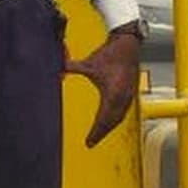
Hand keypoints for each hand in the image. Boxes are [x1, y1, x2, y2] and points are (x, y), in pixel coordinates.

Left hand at [65, 32, 140, 147]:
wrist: (127, 44)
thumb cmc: (110, 53)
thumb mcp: (89, 63)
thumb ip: (71, 67)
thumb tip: (56, 69)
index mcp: (112, 94)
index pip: (103, 120)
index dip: (95, 133)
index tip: (88, 142)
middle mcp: (122, 98)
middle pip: (111, 123)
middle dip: (101, 134)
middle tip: (91, 142)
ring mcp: (129, 96)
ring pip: (119, 118)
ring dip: (109, 128)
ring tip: (99, 135)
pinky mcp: (131, 93)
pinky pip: (124, 111)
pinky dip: (116, 119)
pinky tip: (110, 122)